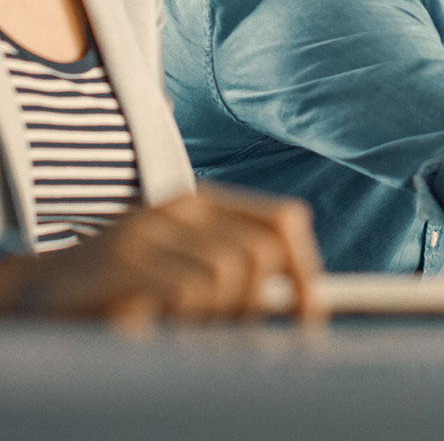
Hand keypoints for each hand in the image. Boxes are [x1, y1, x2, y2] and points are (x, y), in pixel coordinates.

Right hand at [0, 183, 322, 324]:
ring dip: (214, 319)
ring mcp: (146, 230)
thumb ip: (236, 276)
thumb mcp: (185, 273)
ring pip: (224, 271)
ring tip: (183, 335)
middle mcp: (179, 206)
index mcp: (205, 204)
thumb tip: (304, 303)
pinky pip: (183, 289)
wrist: (34, 295)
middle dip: (253, 307)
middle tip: (226, 338)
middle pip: (258, 252)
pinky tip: (160, 332)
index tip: (312, 319)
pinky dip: (184, 323)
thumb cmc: (121, 291)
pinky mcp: (118, 260)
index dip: (305, 271)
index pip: (283, 221)